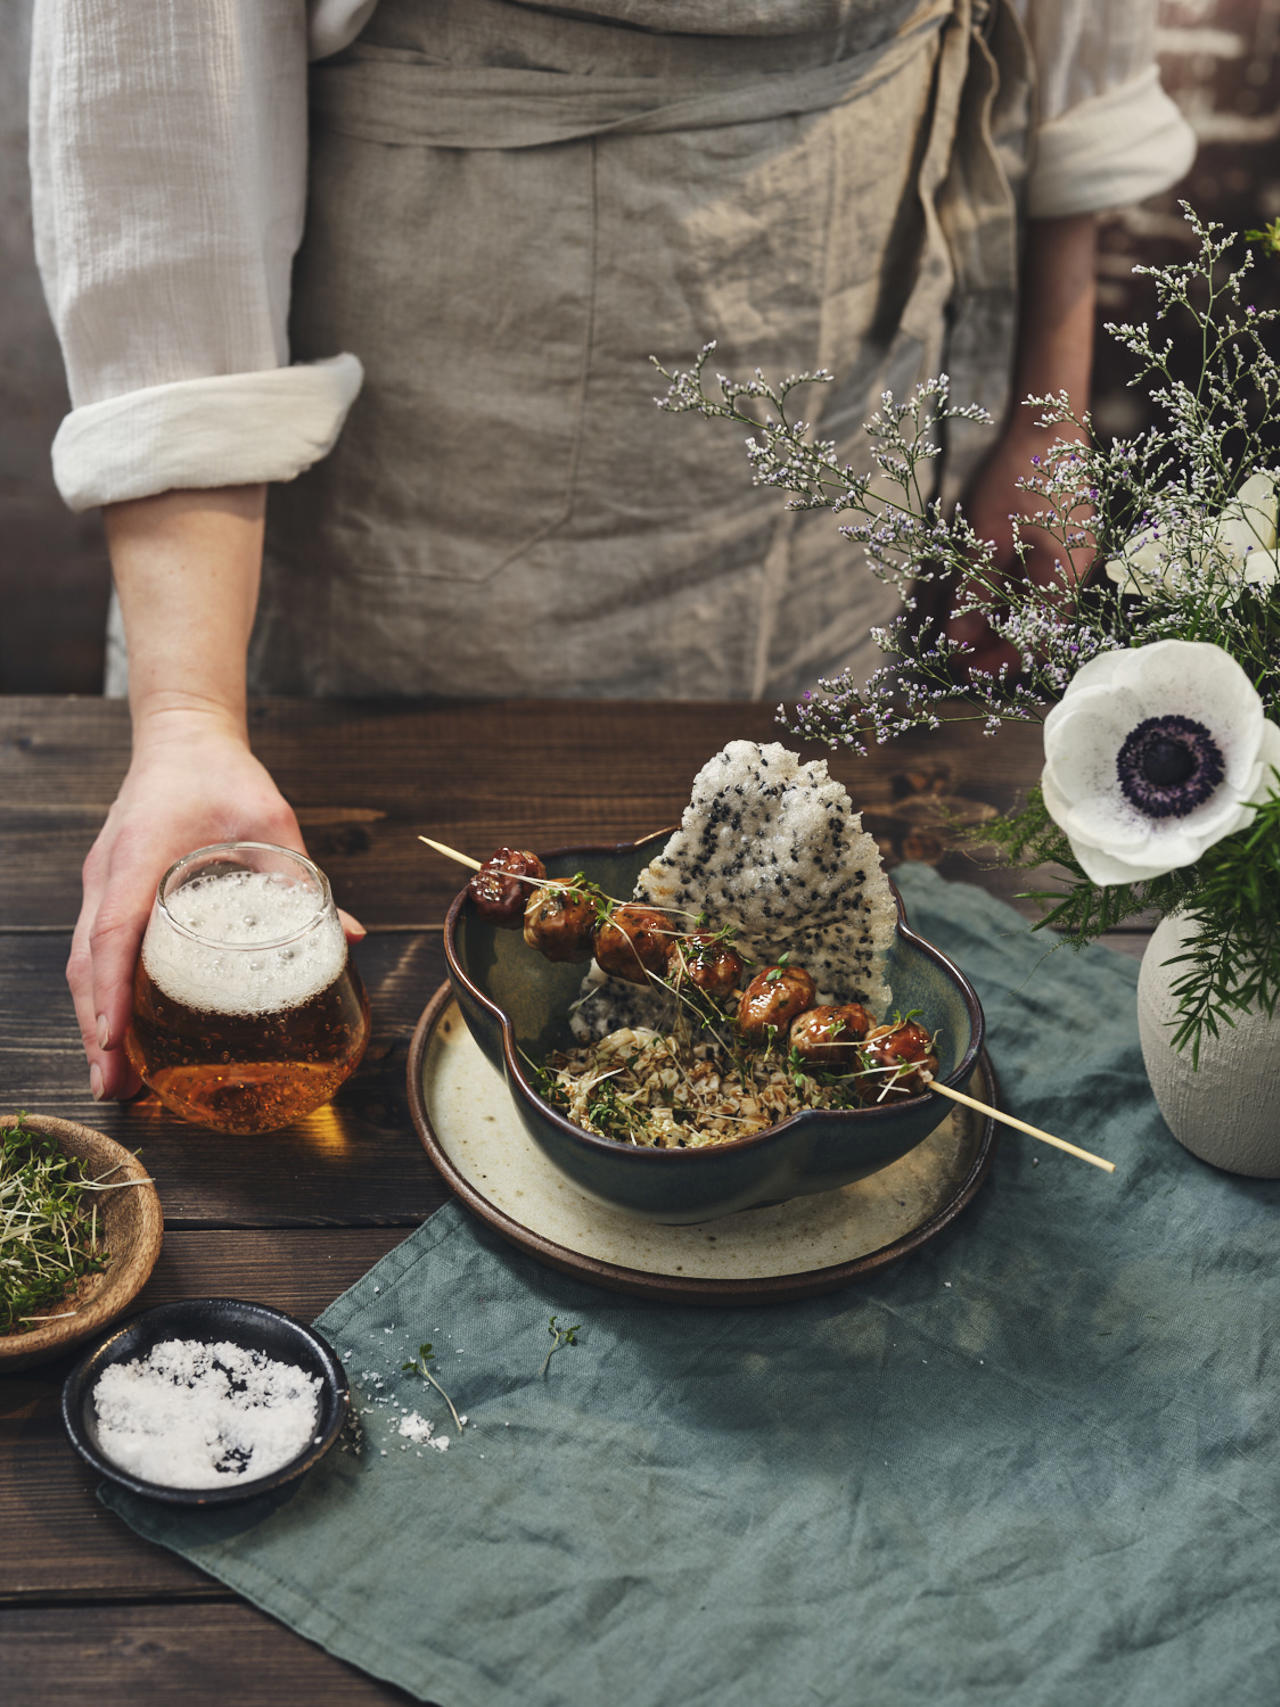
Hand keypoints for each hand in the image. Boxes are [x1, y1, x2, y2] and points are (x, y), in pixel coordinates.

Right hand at [67, 702, 355, 1101]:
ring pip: (84, 962)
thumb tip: (352, 937)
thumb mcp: (272, 820)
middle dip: (97, 1030)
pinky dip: (104, 995)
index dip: (112, 991)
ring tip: (115, 1081)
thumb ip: (302, 878)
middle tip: (113, 1090)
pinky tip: (123, 1035)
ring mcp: (102, 883)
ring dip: (96, 1021)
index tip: (115, 1039)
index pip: (113, 932)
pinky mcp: (109, 890)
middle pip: (86, 962)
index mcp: (140, 855)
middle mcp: (109, 874)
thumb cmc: (223, 775)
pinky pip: (95, 950)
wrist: (184, 738)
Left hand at [946, 420, 1088, 678]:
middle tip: (957, 658)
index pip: (1036, 642)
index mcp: (1064, 576)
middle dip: (998, 648)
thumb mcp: (986, 538)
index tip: (964, 669)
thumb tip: (957, 640)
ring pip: (1035, 610)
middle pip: (1037, 631)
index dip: (1000, 662)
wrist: (1047, 424)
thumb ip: (974, 593)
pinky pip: (1035, 586)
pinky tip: (981, 603)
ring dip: (1001, 626)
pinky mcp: (1061, 545)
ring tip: (963, 634)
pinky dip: (1008, 600)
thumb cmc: (1019, 475)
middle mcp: (1074, 574)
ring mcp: (1070, 559)